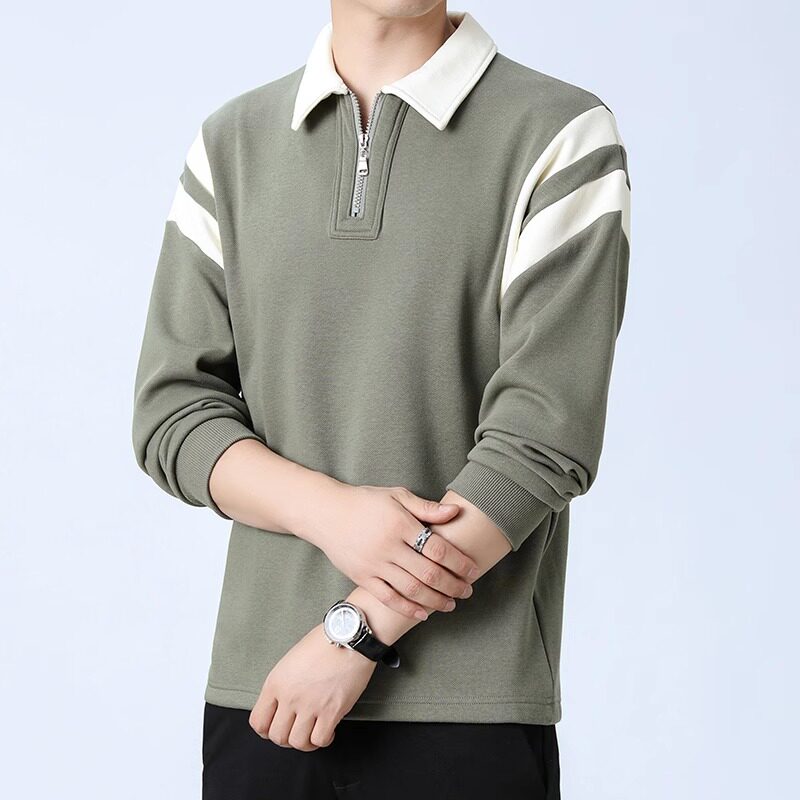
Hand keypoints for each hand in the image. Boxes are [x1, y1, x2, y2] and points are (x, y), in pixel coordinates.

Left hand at [249, 623, 375, 750]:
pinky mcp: (331, 711)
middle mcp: (290, 696)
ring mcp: (310, 705)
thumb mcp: (291, 659)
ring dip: (305, 742)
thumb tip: (283, 704)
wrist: (349, 636)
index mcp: (276, 682)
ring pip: (297, 742)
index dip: (267, 730)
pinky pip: (320, 740)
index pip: (258, 721)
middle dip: (286, 738)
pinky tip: (328, 730)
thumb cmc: (324, 642)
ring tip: (312, 732)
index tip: (276, 728)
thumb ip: (283, 683)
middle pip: (277, 736)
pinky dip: (324, 740)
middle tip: (297, 731)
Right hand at [297, 482, 477, 618]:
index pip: (437, 548)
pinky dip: (408, 609)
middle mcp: (388, 547)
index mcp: (400, 524)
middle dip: (453, 585)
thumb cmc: (365, 502)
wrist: (326, 513)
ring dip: (435, 600)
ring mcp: (374, 565)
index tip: (472, 570)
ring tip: (451, 604)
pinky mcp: (362, 578)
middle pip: (428, 573)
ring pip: (411, 590)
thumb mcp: (397, 496)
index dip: (458, 562)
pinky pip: (388, 598)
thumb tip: (455, 511)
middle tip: (468, 591)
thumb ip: (426, 507)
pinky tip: (424, 613)